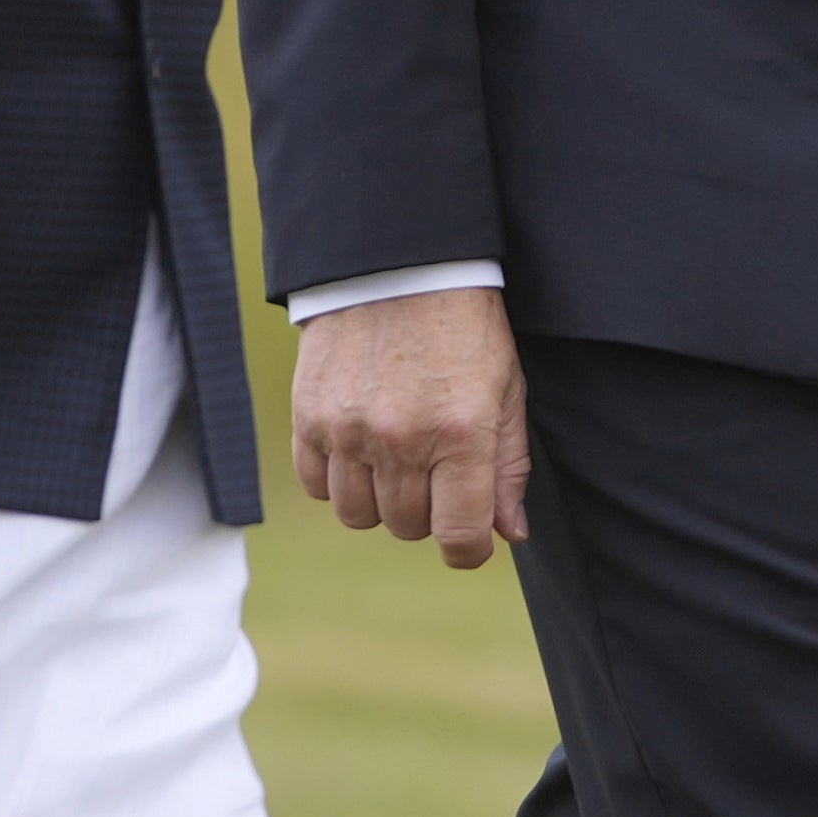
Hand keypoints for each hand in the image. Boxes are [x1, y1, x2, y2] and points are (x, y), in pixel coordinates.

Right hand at [291, 289, 530, 565]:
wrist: (397, 267)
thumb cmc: (463, 329)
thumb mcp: (506, 390)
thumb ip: (508, 466)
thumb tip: (509, 533)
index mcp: (461, 433)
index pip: (459, 536)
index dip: (468, 550)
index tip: (469, 539)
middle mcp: (402, 439)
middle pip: (409, 527)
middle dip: (428, 513)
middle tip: (435, 473)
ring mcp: (349, 430)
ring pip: (359, 515)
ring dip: (381, 501)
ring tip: (396, 462)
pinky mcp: (309, 418)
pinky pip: (316, 485)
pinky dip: (337, 480)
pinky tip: (359, 451)